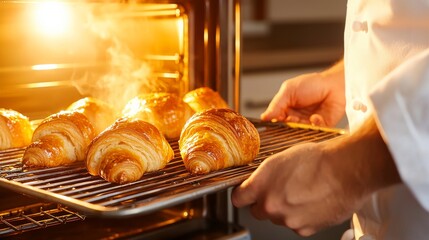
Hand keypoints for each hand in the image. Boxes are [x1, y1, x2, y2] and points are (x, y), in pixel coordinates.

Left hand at [232, 142, 358, 235]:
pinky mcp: (304, 229)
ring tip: (302, 192)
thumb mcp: (281, 159)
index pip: (238, 199)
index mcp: (261, 185)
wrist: (346, 170)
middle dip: (265, 202)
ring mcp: (287, 220)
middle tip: (280, 190)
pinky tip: (311, 202)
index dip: (243, 194)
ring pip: (278, 218)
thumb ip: (264, 176)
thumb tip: (257, 184)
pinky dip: (301, 217)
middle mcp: (271, 205)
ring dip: (285, 209)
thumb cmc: (318, 159)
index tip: (246, 193)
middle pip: (257, 211)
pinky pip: (296, 225)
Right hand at [261, 62, 344, 126]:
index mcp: (286, 109)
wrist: (335, 84)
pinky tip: (315, 117)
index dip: (275, 122)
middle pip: (287, 128)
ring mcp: (308, 123)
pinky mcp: (321, 127)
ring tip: (301, 119)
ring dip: (300, 126)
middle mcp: (296, 118)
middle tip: (291, 119)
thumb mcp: (289, 90)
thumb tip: (264, 117)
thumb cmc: (312, 84)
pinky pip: (314, 132)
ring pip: (299, 132)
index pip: (276, 120)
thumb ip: (276, 104)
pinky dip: (314, 125)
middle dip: (288, 125)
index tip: (277, 120)